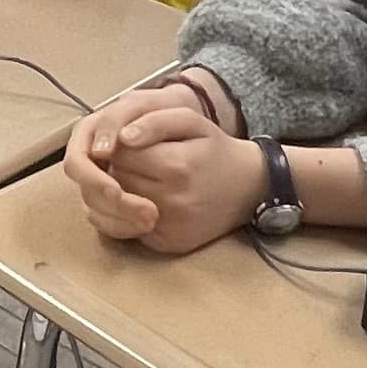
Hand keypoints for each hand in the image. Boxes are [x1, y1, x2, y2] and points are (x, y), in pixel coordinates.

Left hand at [63, 83, 265, 255]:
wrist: (249, 189)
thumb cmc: (215, 150)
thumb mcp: (191, 122)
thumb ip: (154, 122)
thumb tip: (123, 137)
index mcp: (177, 166)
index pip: (121, 154)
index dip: (121, 146)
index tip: (134, 143)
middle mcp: (173, 202)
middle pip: (117, 180)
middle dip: (120, 167)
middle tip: (142, 161)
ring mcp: (171, 228)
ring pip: (120, 205)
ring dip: (123, 190)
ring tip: (145, 178)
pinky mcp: (169, 245)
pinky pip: (131, 227)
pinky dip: (133, 212)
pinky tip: (150, 199)